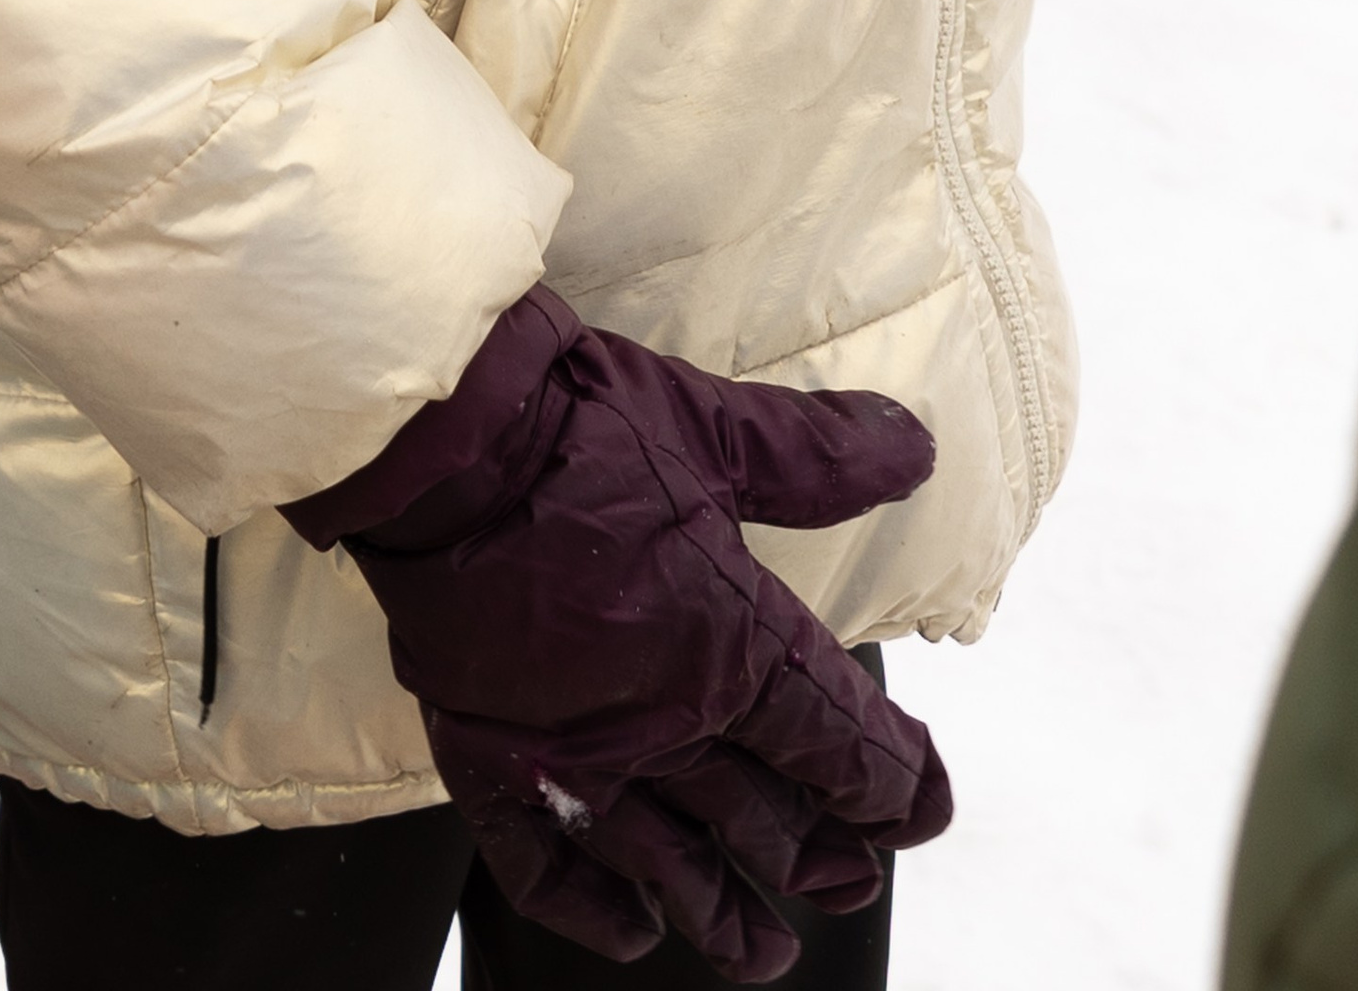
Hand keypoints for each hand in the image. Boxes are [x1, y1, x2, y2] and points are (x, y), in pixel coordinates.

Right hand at [286, 289, 948, 978]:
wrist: (432, 436)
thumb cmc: (575, 420)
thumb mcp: (715, 422)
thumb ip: (818, 454)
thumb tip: (917, 447)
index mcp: (727, 641)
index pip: (838, 741)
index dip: (896, 783)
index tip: (925, 802)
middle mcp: (662, 719)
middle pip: (765, 816)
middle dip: (824, 854)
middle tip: (854, 877)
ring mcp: (572, 750)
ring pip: (668, 863)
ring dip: (724, 915)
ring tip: (766, 955)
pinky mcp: (489, 755)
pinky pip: (544, 866)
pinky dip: (590, 912)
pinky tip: (629, 933)